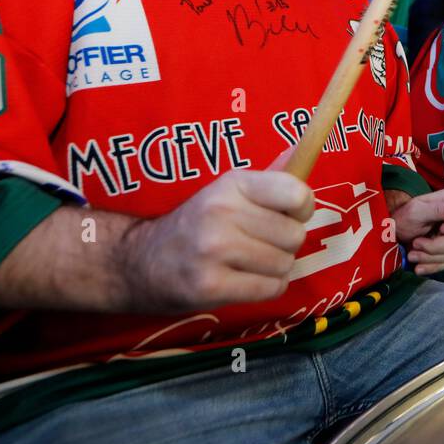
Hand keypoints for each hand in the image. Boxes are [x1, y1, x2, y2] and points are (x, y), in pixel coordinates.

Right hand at [118, 169, 312, 310]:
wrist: (140, 263)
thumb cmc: (196, 225)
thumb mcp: (226, 192)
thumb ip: (267, 181)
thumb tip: (303, 154)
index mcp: (231, 184)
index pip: (296, 194)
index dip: (302, 209)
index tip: (289, 215)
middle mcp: (222, 213)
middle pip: (295, 235)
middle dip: (286, 244)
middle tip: (261, 243)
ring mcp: (215, 250)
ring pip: (285, 264)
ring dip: (275, 268)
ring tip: (248, 262)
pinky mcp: (211, 286)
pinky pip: (271, 289)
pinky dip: (266, 288)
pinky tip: (244, 280)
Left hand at [391, 188, 443, 274]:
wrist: (397, 231)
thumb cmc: (406, 216)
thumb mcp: (418, 210)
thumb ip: (439, 208)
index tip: (442, 229)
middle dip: (435, 246)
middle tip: (416, 243)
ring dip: (430, 257)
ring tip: (413, 253)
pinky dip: (432, 266)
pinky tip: (419, 266)